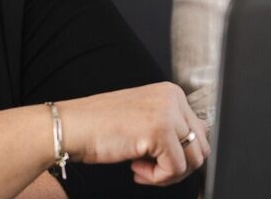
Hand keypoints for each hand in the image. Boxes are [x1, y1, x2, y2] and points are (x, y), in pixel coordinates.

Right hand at [57, 82, 209, 185]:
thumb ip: (172, 128)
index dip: (179, 155)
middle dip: (177, 167)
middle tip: (150, 168)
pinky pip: (175, 168)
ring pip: (193, 159)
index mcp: (171, 93)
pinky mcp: (160, 131)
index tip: (154, 159)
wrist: (70, 127)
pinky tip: (135, 167)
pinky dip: (157, 178)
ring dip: (168, 173)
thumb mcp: (144, 120)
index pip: (199, 132)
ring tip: (141, 168)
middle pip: (201, 147)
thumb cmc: (99, 127)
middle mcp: (173, 98)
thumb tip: (197, 148)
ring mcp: (167, 112)